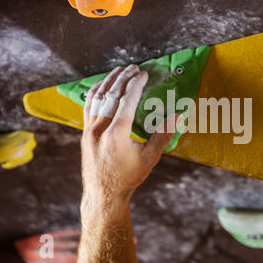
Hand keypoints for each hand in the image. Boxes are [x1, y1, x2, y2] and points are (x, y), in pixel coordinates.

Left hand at [81, 65, 180, 216]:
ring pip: (97, 98)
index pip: (127, 100)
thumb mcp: (149, 158)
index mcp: (117, 134)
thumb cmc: (128, 178)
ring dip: (108, 82)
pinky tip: (100, 85)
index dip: (136, 84)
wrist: (103, 194)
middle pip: (111, 95)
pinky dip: (94, 93)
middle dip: (124, 78)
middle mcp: (100, 129)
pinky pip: (87, 107)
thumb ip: (162, 134)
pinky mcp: (84, 133)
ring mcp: (89, 130)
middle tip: (134, 68)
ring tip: (119, 71)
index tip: (143, 74)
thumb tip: (178, 116)